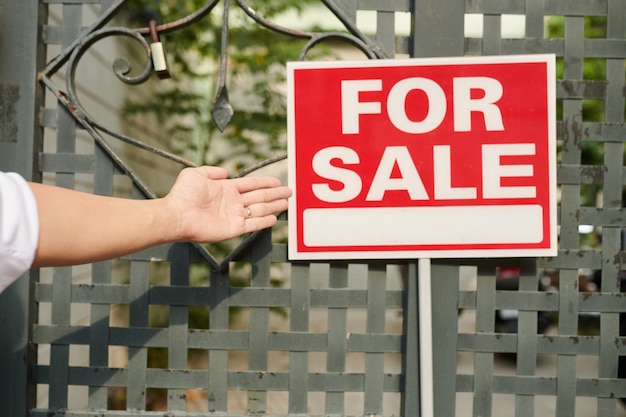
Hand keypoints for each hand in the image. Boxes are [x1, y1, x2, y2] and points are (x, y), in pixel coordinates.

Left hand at [164, 166, 291, 242]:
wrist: (176, 215)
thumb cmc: (182, 195)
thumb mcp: (195, 174)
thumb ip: (210, 171)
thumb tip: (224, 172)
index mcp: (226, 189)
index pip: (251, 185)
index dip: (265, 183)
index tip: (277, 182)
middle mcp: (232, 202)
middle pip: (259, 197)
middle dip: (274, 194)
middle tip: (289, 192)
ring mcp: (233, 216)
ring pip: (259, 209)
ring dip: (273, 206)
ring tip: (286, 203)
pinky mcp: (233, 228)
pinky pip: (253, 225)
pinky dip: (264, 221)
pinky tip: (274, 218)